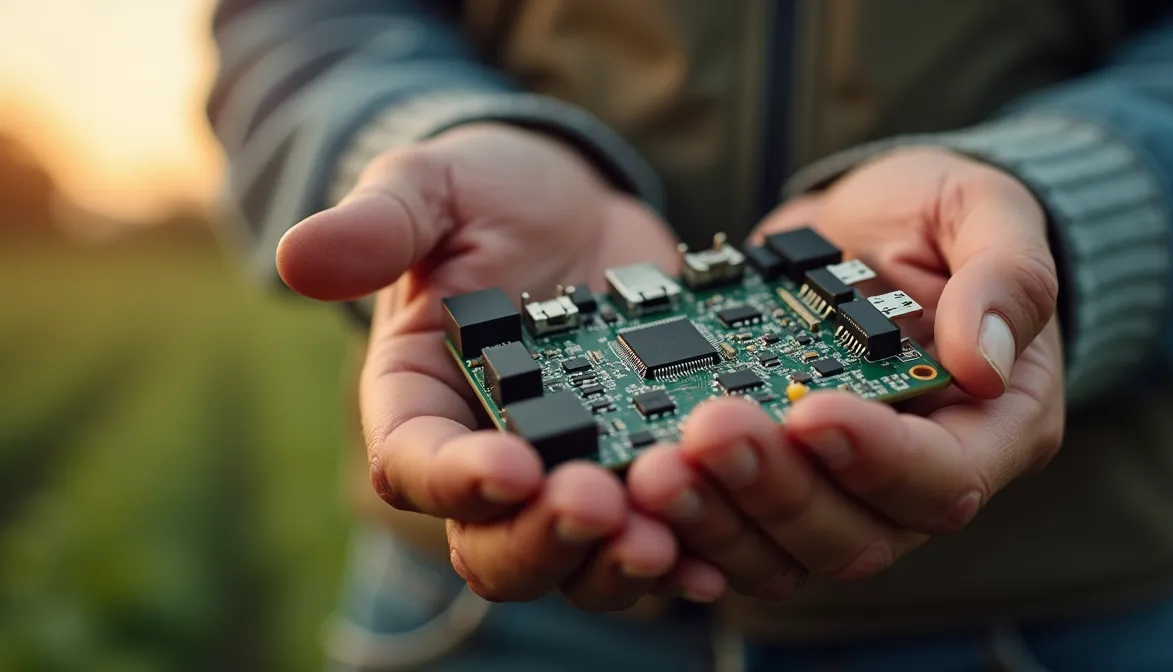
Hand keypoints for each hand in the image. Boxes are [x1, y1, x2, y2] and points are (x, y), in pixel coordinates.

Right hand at [276, 123, 724, 609]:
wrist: (572, 203)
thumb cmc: (485, 196)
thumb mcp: (432, 191)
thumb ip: (378, 225)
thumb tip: (298, 257)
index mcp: (417, 401)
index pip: (417, 465)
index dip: (458, 479)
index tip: (515, 466)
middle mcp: (485, 457)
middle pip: (495, 546)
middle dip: (547, 539)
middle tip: (603, 504)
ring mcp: (565, 471)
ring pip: (577, 560)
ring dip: (620, 561)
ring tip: (669, 536)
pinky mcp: (633, 467)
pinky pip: (654, 536)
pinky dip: (685, 553)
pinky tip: (722, 556)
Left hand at [627, 148, 1064, 595]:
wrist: (865, 228)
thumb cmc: (939, 221)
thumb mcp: (985, 211)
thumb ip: (1006, 276)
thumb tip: (984, 360)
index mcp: (990, 427)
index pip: (942, 479)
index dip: (877, 460)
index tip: (811, 410)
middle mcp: (913, 480)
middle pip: (853, 535)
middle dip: (776, 490)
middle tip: (709, 430)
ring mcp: (836, 491)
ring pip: (782, 553)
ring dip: (716, 518)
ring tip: (656, 466)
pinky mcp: (771, 482)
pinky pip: (729, 534)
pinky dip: (684, 522)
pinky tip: (637, 484)